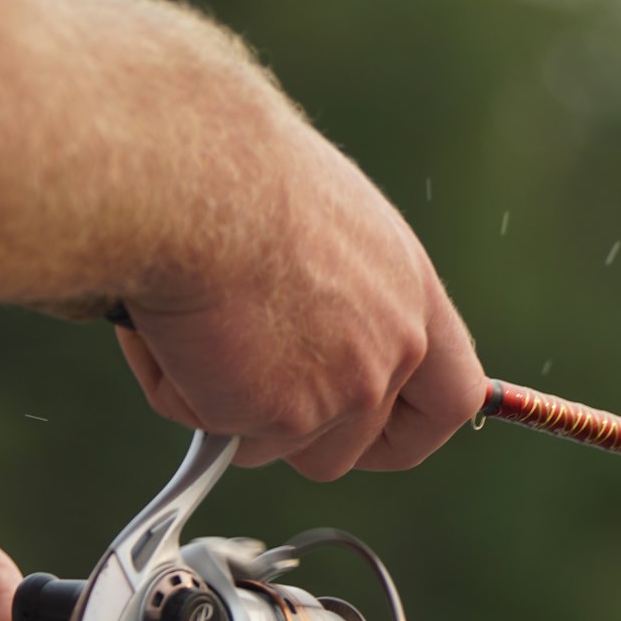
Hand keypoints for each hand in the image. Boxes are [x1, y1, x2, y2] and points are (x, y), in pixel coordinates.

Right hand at [116, 118, 485, 479]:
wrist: (194, 182)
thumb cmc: (232, 173)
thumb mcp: (314, 227)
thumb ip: (328, 298)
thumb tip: (284, 340)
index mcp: (411, 294)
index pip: (452, 396)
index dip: (406, 431)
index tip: (372, 439)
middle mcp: (394, 348)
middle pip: (351, 446)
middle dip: (290, 436)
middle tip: (237, 391)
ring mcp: (346, 390)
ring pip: (274, 447)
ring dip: (224, 408)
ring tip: (192, 325)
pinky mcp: (288, 417)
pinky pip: (214, 431)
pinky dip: (176, 389)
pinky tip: (168, 325)